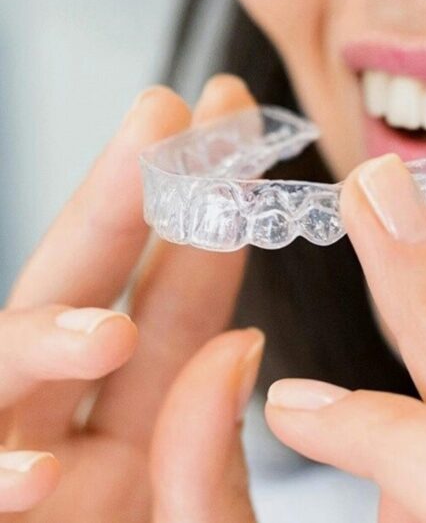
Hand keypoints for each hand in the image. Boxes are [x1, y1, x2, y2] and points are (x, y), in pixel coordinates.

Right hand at [0, 75, 262, 521]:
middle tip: (168, 116)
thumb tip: (234, 346)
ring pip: (9, 376)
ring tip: (113, 331)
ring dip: (45, 344)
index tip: (228, 128)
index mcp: (139, 435)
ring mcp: (19, 478)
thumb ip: (213, 460)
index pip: (175, 303)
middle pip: (90, 300)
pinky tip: (31, 472)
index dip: (198, 214)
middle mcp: (69, 444)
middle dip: (122, 205)